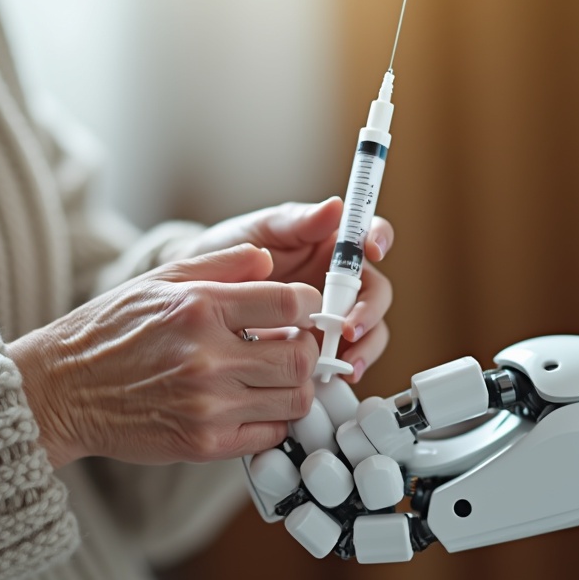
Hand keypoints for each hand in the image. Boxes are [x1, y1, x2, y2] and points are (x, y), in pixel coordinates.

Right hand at [8, 244, 320, 467]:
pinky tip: (252, 406)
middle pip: (302, 357)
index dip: (309, 307)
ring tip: (273, 378)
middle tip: (293, 348)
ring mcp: (208, 404)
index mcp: (199, 307)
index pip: (292, 304)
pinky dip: (272, 421)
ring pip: (294, 400)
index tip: (301, 313)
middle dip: (308, 351)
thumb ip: (220, 264)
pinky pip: (269, 434)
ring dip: (295, 389)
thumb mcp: (158, 280)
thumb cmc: (108, 331)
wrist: (60, 391)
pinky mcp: (204, 443)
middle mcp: (207, 356)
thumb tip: (270, 260)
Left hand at [183, 198, 393, 382]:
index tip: (372, 249)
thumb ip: (296, 222)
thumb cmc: (229, 251)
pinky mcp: (322, 343)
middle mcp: (340, 280)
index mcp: (332, 244)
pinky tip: (333, 373)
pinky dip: (345, 365)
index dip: (379, 239)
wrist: (199, 294)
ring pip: (369, 329)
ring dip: (364, 346)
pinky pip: (346, 355)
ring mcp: (334, 314)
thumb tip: (334, 206)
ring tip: (344, 360)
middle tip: (348, 327)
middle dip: (369, 311)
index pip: (370, 236)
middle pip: (376, 293)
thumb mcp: (259, 232)